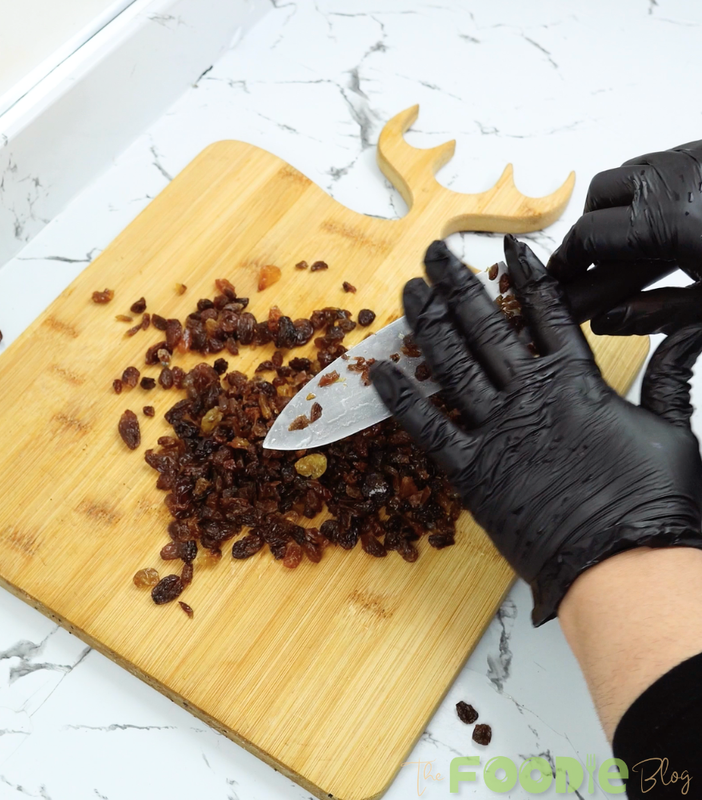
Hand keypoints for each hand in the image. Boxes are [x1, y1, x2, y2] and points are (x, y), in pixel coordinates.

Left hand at [371, 236, 701, 624]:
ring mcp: (497, 433)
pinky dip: (403, 399)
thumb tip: (691, 327)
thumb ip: (671, 375)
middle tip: (435, 254)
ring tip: (410, 293)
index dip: (526, 278)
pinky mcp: (472, 472)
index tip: (507, 248)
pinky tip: (381, 371)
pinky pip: (427, 428)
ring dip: (428, 326)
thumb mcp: (674, 428)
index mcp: (579, 383)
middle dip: (459, 287)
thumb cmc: (655, 504)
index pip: (547, 315)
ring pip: (453, 366)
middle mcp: (531, 398)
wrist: (625, 565)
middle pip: (487, 329)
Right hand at [548, 140, 701, 334]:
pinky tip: (674, 213)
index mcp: (665, 222)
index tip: (564, 276)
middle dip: (594, 228)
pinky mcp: (701, 150)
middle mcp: (669, 182)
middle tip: (606, 258)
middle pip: (598, 197)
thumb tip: (606, 321)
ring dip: (622, 202)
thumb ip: (658, 313)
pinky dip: (653, 186)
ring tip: (643, 235)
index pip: (587, 237)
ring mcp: (688, 159)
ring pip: (628, 173)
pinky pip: (661, 162)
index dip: (569, 260)